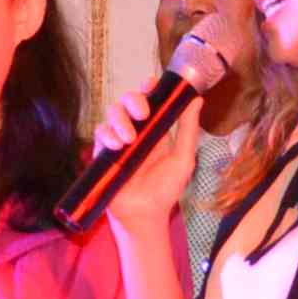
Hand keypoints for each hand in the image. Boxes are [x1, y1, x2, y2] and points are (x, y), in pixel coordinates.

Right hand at [89, 74, 197, 237]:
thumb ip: (188, 130)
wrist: (144, 216)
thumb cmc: (165, 190)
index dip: (148, 87)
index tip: (151, 82)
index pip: (150, 99)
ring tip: (129, 138)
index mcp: (155, 129)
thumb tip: (197, 100)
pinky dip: (107, 135)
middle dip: (133, 100)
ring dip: (120, 120)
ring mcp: (118, 140)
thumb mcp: (183, 159)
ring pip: (112, 113)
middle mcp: (135, 130)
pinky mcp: (103, 152)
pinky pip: (100, 132)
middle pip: (128, 100)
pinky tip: (116, 146)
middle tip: (142, 113)